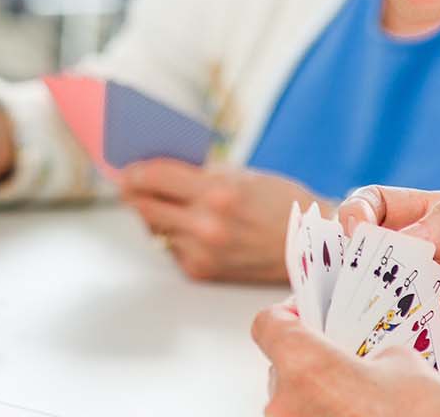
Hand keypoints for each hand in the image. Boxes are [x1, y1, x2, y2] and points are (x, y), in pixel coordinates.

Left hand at [118, 160, 320, 282]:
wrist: (313, 247)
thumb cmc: (280, 205)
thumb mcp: (242, 176)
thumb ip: (199, 173)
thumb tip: (157, 168)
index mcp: (218, 194)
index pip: (155, 177)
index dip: (134, 171)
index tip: (125, 168)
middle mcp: (207, 226)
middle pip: (144, 206)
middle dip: (134, 192)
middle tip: (128, 184)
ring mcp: (203, 252)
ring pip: (155, 229)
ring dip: (154, 214)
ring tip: (161, 202)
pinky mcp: (202, 271)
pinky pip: (171, 248)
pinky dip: (174, 235)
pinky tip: (187, 226)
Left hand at [252, 302, 439, 416]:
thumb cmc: (427, 416)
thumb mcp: (405, 364)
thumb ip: (367, 350)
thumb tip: (362, 358)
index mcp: (304, 366)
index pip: (267, 325)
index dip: (287, 316)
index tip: (307, 316)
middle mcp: (284, 402)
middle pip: (280, 367)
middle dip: (310, 361)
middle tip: (343, 360)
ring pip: (292, 401)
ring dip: (318, 395)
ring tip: (357, 396)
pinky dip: (325, 415)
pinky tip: (356, 414)